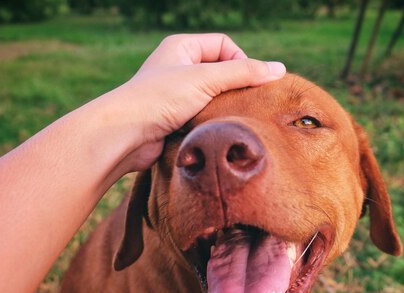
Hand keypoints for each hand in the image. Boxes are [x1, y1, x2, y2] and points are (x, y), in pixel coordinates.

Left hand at [109, 33, 285, 172]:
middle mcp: (178, 68)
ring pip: (213, 97)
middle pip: (221, 71)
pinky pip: (203, 116)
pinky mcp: (175, 119)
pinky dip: (212, 123)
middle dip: (235, 86)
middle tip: (245, 103)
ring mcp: (176, 94)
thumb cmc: (158, 99)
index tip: (248, 82)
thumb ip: (244, 73)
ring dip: (224, 107)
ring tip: (228, 119)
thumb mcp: (206, 79)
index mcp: (182, 47)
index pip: (225, 45)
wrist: (124, 135)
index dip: (241, 60)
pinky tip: (216, 132)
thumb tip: (279, 69)